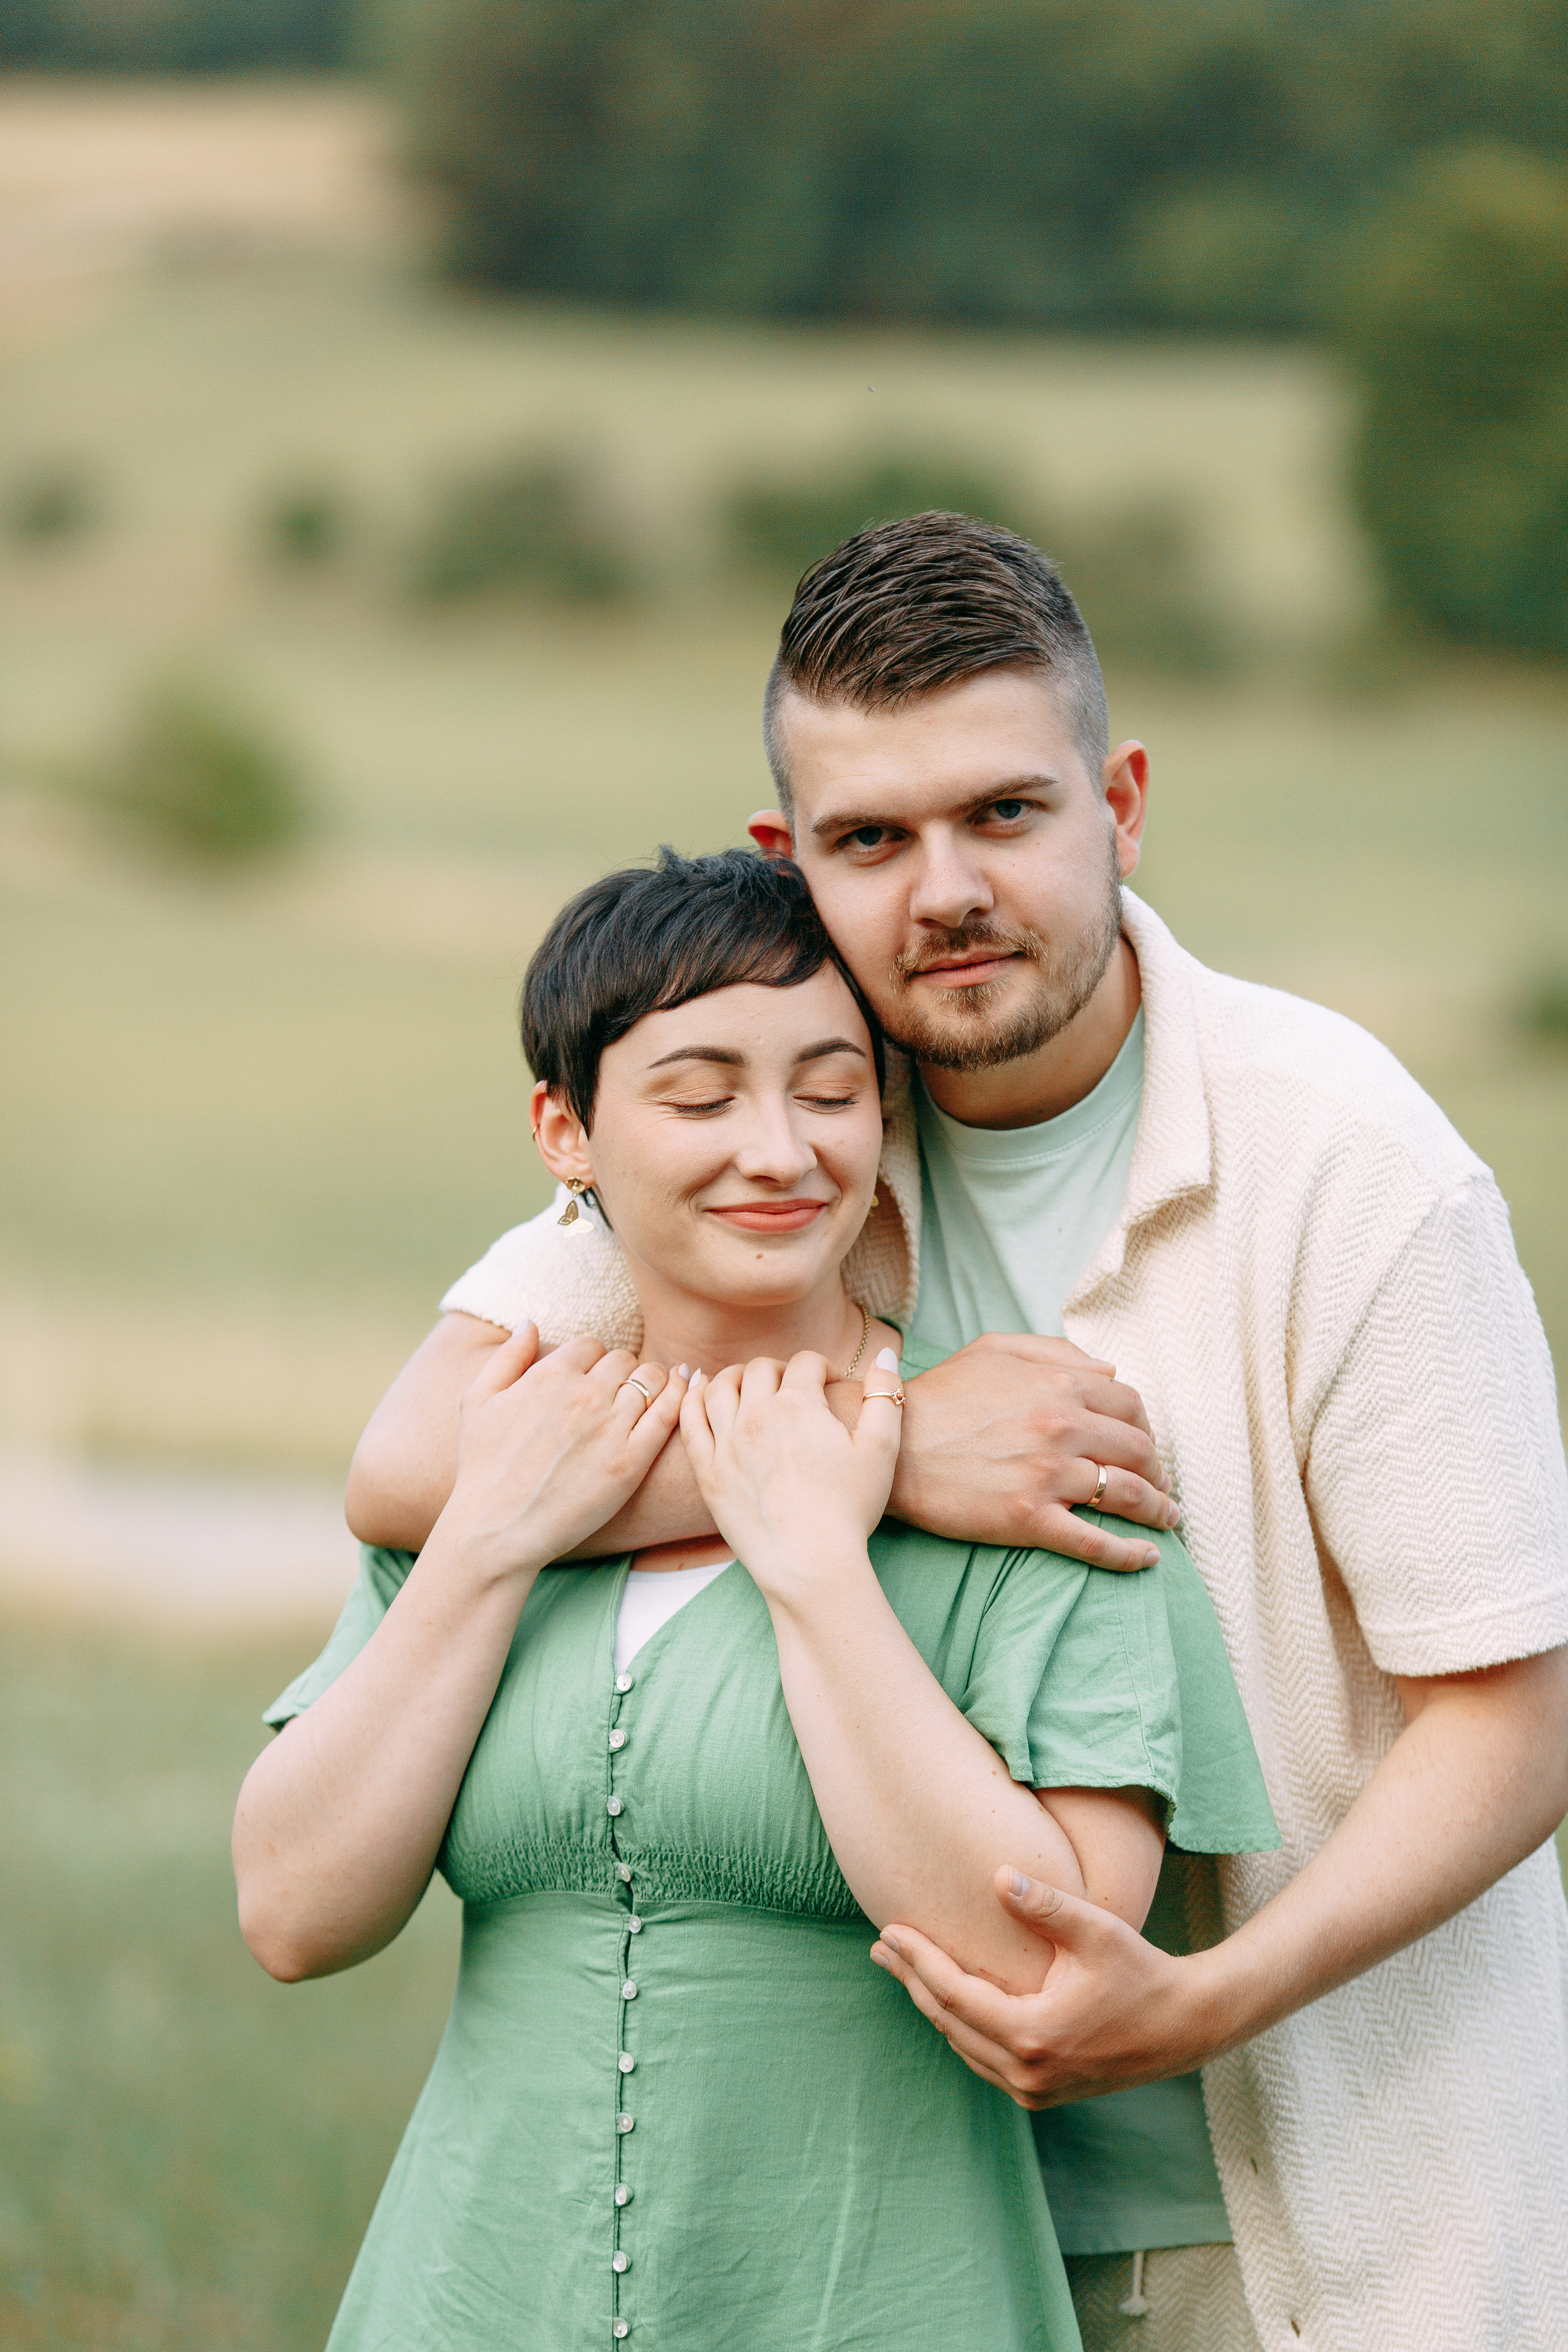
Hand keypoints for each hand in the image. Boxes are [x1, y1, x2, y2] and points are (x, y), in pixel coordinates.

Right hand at [441, 1325, 687, 1577]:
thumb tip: (530, 1320)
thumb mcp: (477, 1400)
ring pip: (652, 1380)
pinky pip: (668, 1414)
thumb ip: (507, 1355)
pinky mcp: (631, 1461)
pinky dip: (680, 1397)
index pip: (592, 1345)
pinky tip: (683, 1393)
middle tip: (619, 1393)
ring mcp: (610, 1427)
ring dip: (653, 1383)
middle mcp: (583, 1394)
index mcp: (550, 1375)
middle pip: (625, 1360)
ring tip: (649, 1397)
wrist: (496, 1529)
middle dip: (622, 1372)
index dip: (592, 1361)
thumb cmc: (482, 1467)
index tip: (591, 1380)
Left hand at [680, 1349, 904, 1598]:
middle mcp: (757, 1416)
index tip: (832, 1384)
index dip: (823, 1367)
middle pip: (761, 1369)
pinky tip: (698, 1391)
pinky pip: (690, 1420)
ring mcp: (727, 1443)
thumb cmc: (849, 1510)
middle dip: (781, 1369)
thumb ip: (885, 1394)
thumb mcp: (882, 1448)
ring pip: (720, 1386)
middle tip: (793, 1386)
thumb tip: (884, 1352)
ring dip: (736, 1377)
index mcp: (799, 1405)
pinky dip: (691, 1398)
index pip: (806, 1362)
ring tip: (749, 1385)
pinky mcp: (708, 1471)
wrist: (810, 1564)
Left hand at [870, 1867, 1209, 2106]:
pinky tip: (946, 2000)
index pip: (954, 1994)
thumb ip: (1044, 1904)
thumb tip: (995, 1875)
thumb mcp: (1096, 1931)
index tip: (889, 1931)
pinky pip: (983, 2059)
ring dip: (931, 2004)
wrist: (1184, 2026)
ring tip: (902, 1968)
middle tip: (880, 1947)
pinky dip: (960, 2028)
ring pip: (962, 2044)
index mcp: (1033, 2036)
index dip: (918, 1961)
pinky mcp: (1042, 2094)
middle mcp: (1026, 2074)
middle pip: (949, 2021)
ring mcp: (1033, 2091)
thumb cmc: (1141, 1972)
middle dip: (912, 1981)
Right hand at [893, 1333, 1179, 1570]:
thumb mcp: (993, 1349)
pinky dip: (1128, 1554)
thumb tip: (1110, 1368)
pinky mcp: (1029, 1519)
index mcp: (1058, 1385)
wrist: (889, 1445)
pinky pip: (1095, 1542)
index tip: (1143, 1443)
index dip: (1144, 1425)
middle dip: (1157, 1469)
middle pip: (1139, 1449)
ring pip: (1128, 1495)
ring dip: (1158, 1509)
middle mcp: (1062, 1427)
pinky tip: (1146, 1558)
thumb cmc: (939, 1395)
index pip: (1130, 1404)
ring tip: (1166, 1519)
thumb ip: (1055, 1352)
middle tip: (1158, 1483)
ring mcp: (1048, 1475)